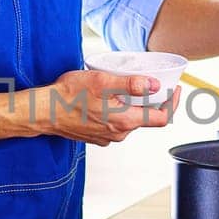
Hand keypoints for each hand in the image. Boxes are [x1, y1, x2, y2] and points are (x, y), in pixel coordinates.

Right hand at [33, 68, 178, 146]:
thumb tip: (154, 86)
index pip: (162, 118)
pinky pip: (114, 124)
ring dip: (130, 106)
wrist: (43, 111)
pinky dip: (116, 112)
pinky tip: (104, 100)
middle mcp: (119, 134)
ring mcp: (107, 137)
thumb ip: (131, 84)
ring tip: (121, 88)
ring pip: (129, 121)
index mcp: (125, 121)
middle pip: (146, 119)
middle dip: (150, 101)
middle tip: (149, 83)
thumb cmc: (69, 95)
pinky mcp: (97, 136)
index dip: (173, 104)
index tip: (174, 90)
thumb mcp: (102, 81)